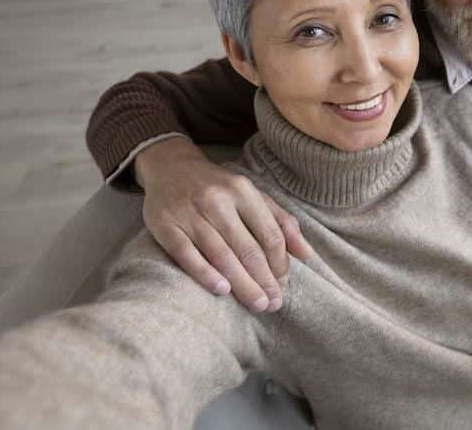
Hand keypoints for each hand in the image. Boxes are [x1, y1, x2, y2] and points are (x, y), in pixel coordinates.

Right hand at [135, 137, 312, 311]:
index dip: (280, 263)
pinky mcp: (165, 225)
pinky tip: (222, 290)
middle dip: (264, 280)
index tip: (284, 285)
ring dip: (242, 283)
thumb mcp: (252, 196)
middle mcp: (217, 200)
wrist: (170, 168)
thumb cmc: (219, 188)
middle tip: (273, 304)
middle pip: (247, 248)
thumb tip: (307, 254)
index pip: (269, 233)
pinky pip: (187, 255)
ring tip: (256, 304)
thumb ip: (281, 222)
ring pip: (221, 255)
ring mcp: (190, 213)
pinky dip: (205, 274)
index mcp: (243, 191)